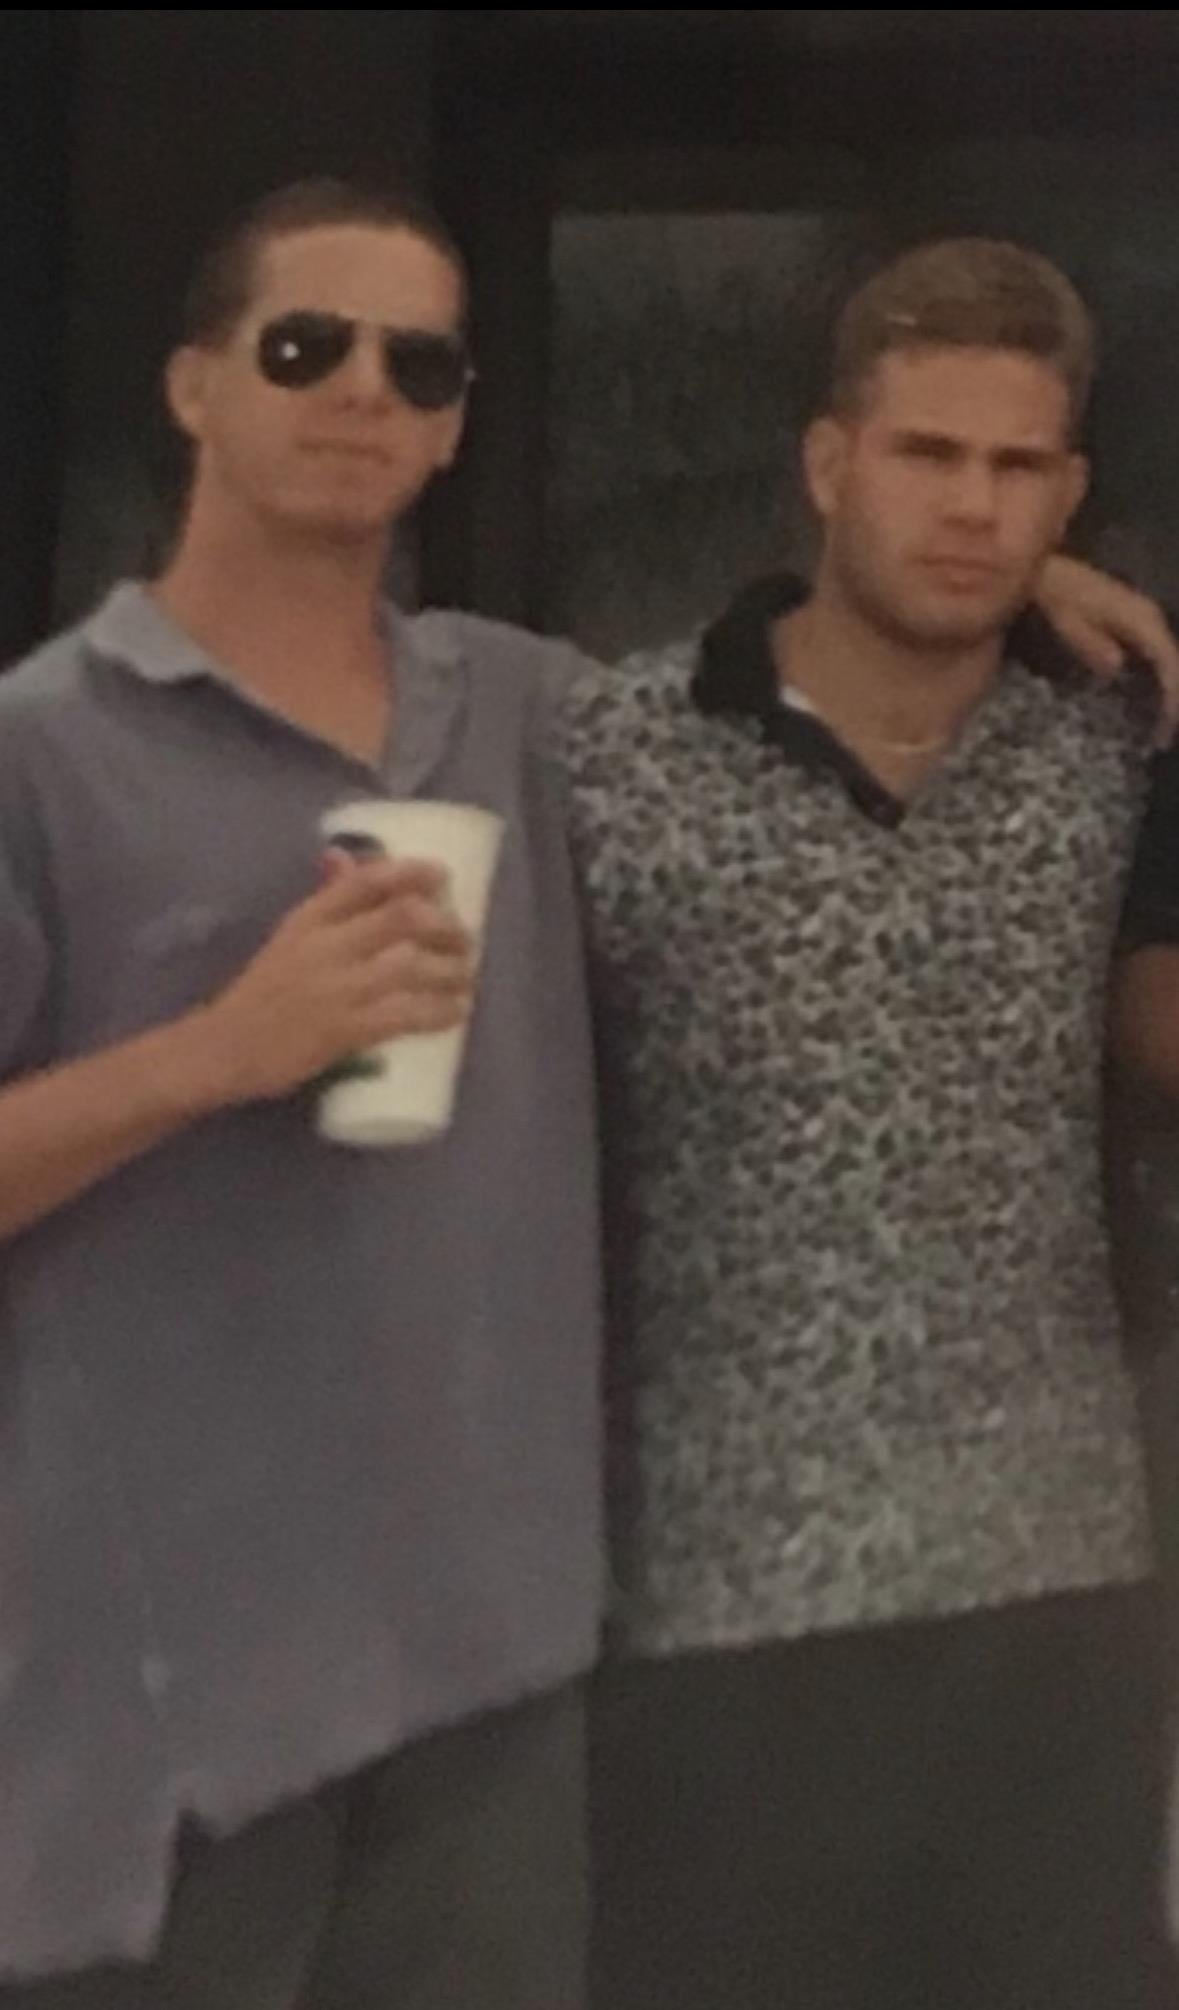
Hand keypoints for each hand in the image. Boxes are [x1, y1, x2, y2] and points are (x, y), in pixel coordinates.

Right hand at [187, 854, 473, 1106]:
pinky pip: (405, 1015)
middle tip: (464, 940)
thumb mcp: (290, 937)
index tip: (441, 876)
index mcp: (309, 918)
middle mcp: (325, 946)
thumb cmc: (262, 992)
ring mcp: (336, 988)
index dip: (411, 873)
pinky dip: (438, 1012)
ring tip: (466, 979)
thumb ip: (325, 901)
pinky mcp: (344, 1030)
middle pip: (401, 918)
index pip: (366, 881)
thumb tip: (346, 856)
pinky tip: (456, 1013)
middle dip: (445, 927)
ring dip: (450, 971)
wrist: (223, 1047)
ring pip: (410, 966)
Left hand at [1035, 554, 1178, 748]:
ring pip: (1168, 663)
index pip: (1168, 661)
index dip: (1172, 695)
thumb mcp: (1069, 623)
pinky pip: (1155, 658)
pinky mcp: (1136, 626)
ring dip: (1168, 694)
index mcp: (1141, 619)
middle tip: (1163, 738)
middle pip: (1175, 664)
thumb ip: (1093, 645)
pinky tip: (1149, 705)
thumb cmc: (1058, 598)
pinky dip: (1157, 682)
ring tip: (1159, 729)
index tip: (1165, 725)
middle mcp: (1151, 618)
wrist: (1051, 574)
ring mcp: (1146, 621)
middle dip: (1174, 701)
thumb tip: (1116, 668)